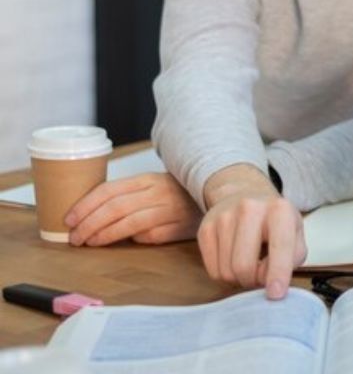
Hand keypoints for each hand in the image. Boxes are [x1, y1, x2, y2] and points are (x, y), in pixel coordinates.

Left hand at [64, 173, 200, 245]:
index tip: (69, 220)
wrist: (214, 195)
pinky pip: (151, 236)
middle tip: (74, 238)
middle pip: (115, 208)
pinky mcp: (179, 228)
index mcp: (146, 179)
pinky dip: (136, 240)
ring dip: (105, 236)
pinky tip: (126, 243)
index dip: (85, 206)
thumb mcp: (150, 187)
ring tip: (90, 243)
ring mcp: (170, 210)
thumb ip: (125, 196)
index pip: (108, 190)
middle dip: (89, 224)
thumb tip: (90, 215)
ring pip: (129, 224)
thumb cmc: (173, 195)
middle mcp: (158, 192)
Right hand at [197, 165, 305, 299]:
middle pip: (244, 266)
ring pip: (226, 272)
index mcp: (279, 210)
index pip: (280, 246)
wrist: (245, 194)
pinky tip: (234, 259)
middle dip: (253, 281)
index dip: (278, 273)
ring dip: (240, 279)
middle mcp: (250, 209)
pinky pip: (212, 270)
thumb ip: (292, 258)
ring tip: (249, 264)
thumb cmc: (275, 221)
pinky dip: (225, 274)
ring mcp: (224, 217)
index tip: (275, 294)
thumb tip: (272, 281)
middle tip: (261, 276)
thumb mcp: (296, 234)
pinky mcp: (206, 228)